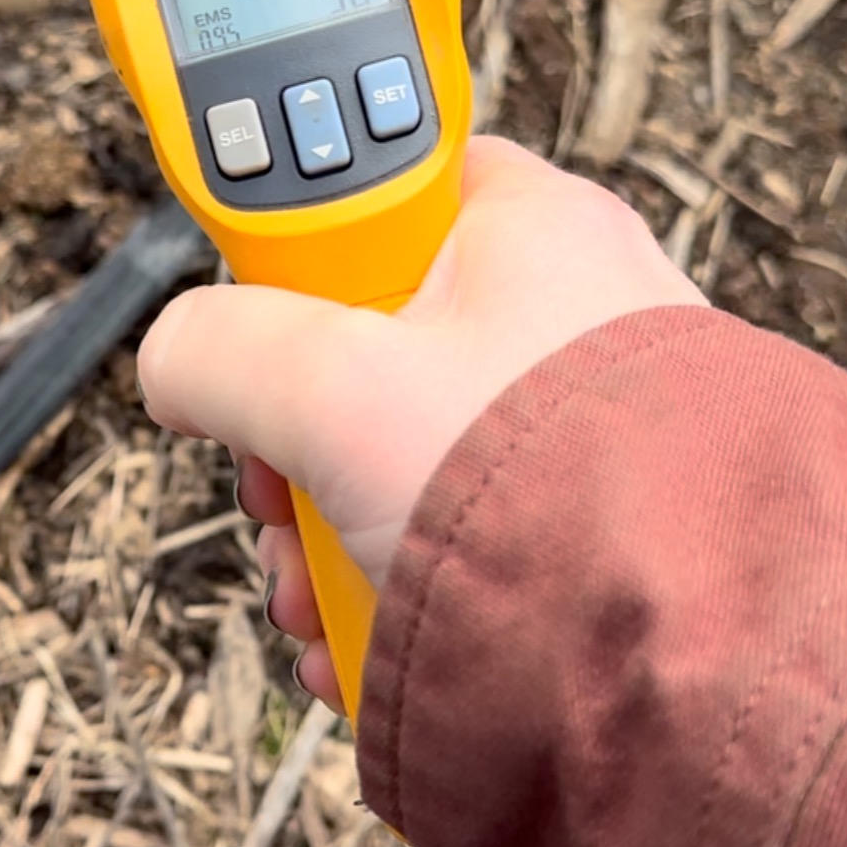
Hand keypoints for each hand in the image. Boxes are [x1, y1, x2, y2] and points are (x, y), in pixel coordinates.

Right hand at [137, 136, 707, 709]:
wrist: (670, 655)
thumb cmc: (539, 487)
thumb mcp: (330, 389)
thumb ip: (218, 347)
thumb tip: (175, 363)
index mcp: (521, 230)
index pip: (380, 190)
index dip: (295, 254)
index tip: (249, 315)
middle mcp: (556, 317)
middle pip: (362, 349)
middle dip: (290, 446)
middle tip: (276, 494)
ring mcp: (567, 429)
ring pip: (391, 458)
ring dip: (322, 536)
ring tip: (314, 597)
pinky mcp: (571, 525)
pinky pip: (442, 535)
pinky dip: (383, 589)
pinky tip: (354, 642)